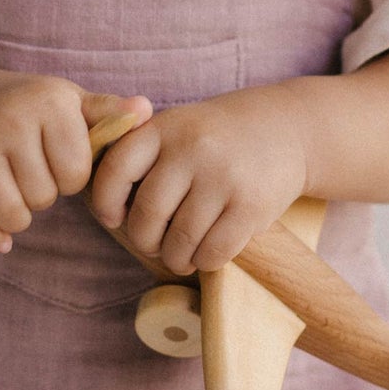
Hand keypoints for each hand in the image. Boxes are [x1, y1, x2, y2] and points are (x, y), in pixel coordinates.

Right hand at [0, 66, 152, 252]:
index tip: (59, 162)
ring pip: (12, 214)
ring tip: (17, 194)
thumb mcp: (69, 103)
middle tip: (32, 175)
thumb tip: (146, 110)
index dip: (72, 178)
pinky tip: (0, 233)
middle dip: (43, 195)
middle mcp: (9, 118)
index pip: (77, 175)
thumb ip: (109, 114)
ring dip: (19, 217)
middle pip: (43, 197)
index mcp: (49, 102)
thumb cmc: (30, 106)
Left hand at [88, 86, 309, 277]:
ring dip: (175, 258)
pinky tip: (206, 253)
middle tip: (154, 243)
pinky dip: (204, 262)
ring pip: (179, 241)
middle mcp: (193, 148)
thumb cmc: (215, 139)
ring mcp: (224, 176)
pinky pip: (213, 252)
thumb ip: (140, 156)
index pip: (115, 171)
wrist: (286, 129)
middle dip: (145, 240)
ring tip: (180, 254)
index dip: (106, 203)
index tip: (114, 218)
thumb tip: (102, 207)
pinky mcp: (252, 206)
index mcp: (164, 127)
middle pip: (147, 215)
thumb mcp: (176, 128)